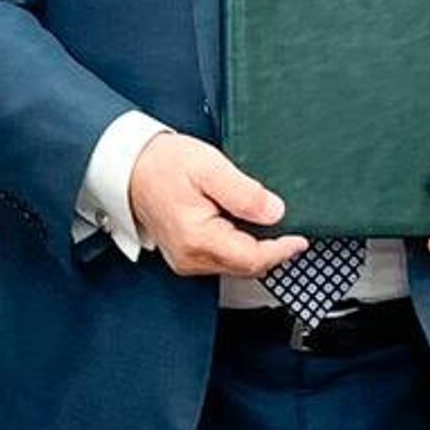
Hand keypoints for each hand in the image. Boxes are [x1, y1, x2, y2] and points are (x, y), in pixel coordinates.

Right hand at [126, 131, 308, 277]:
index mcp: (197, 238)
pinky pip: (221, 259)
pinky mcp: (184, 256)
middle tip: (288, 228)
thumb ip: (244, 192)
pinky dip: (238, 247)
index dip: (281, 250)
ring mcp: (186, 260)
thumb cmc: (162, 163)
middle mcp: (190, 258)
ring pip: (235, 265)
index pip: (253, 258)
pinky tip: (241, 226)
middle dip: (271, 250)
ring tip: (263, 222)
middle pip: (246, 266)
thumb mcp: (209, 167)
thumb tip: (275, 212)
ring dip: (254, 249)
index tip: (300, 238)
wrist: (129, 165)